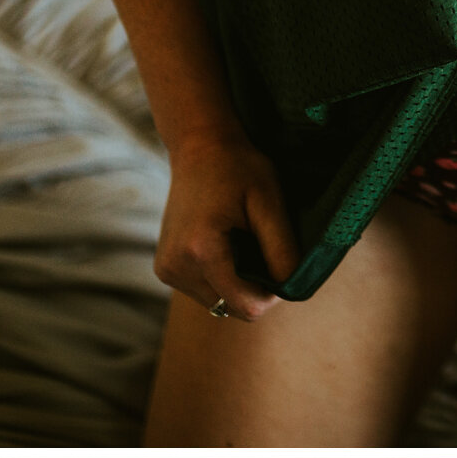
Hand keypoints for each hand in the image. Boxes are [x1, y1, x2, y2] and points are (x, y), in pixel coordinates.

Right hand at [153, 128, 297, 321]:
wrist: (199, 149)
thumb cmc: (240, 170)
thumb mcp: (271, 203)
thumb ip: (283, 250)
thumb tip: (291, 289)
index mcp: (201, 251)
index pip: (247, 307)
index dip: (272, 294)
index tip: (278, 263)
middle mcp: (177, 266)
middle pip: (233, 308)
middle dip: (255, 289)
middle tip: (261, 248)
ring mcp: (167, 270)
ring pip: (220, 304)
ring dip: (237, 284)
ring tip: (239, 244)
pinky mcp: (165, 269)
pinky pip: (206, 292)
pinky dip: (222, 279)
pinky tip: (223, 247)